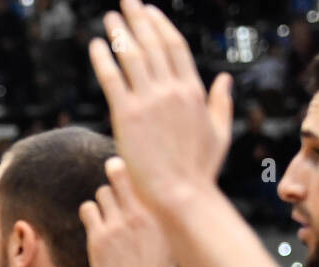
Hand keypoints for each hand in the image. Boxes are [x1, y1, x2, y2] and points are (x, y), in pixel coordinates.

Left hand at [79, 157, 176, 266]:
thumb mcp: (172, 241)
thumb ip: (164, 218)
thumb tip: (163, 201)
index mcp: (162, 214)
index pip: (147, 177)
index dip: (138, 169)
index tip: (135, 163)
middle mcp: (141, 214)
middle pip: (121, 176)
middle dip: (117, 173)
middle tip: (114, 169)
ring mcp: (118, 224)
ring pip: (102, 192)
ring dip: (103, 198)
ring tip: (107, 210)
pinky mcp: (98, 237)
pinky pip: (88, 209)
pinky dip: (90, 211)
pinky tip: (94, 220)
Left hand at [88, 0, 232, 214]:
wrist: (180, 195)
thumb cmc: (198, 170)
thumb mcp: (218, 132)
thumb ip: (220, 103)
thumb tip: (224, 79)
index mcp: (193, 91)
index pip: (175, 48)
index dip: (160, 27)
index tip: (149, 12)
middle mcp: (172, 90)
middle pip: (152, 45)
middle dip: (138, 19)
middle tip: (126, 2)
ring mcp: (149, 102)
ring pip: (132, 57)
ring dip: (119, 34)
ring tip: (109, 18)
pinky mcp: (126, 117)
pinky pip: (112, 80)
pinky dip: (102, 60)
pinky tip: (94, 45)